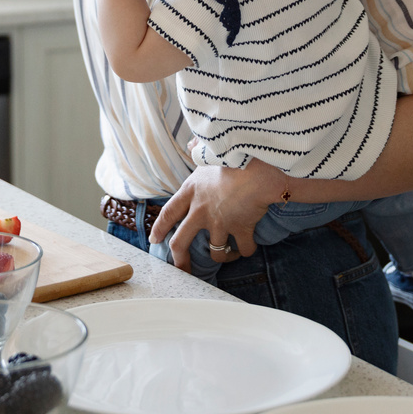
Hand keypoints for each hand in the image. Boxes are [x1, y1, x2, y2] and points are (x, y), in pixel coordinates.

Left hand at [149, 158, 286, 271]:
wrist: (258, 167)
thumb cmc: (234, 155)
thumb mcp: (209, 151)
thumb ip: (198, 150)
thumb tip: (193, 143)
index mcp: (190, 191)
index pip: (168, 213)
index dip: (160, 228)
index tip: (154, 240)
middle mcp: (200, 211)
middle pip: (180, 243)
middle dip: (180, 260)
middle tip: (182, 269)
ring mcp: (219, 223)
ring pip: (215, 253)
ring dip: (223, 256)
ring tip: (229, 254)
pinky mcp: (240, 230)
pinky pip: (244, 249)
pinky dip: (247, 250)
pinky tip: (250, 245)